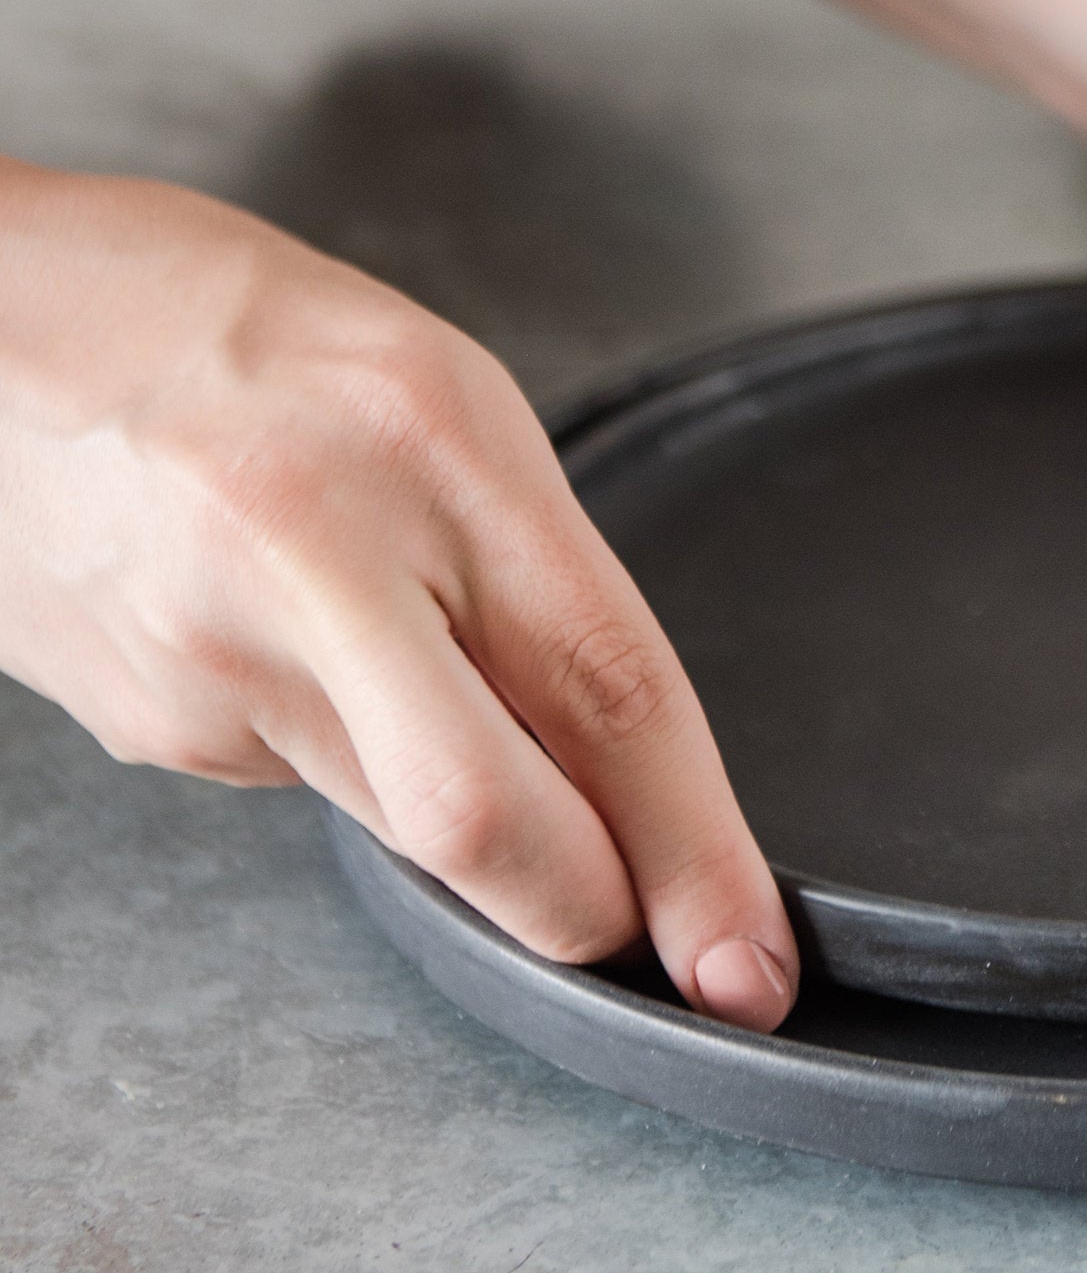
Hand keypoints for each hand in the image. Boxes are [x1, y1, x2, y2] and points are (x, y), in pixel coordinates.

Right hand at [0, 163, 798, 1024]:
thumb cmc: (209, 318)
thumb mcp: (426, 382)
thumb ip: (524, 555)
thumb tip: (610, 740)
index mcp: (429, 437)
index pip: (607, 684)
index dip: (696, 845)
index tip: (748, 954)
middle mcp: (321, 556)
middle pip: (494, 822)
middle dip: (597, 908)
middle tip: (661, 931)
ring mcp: (218, 659)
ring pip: (404, 825)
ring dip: (466, 808)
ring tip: (405, 652)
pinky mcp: (152, 726)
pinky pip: (302, 780)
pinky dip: (345, 744)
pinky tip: (292, 639)